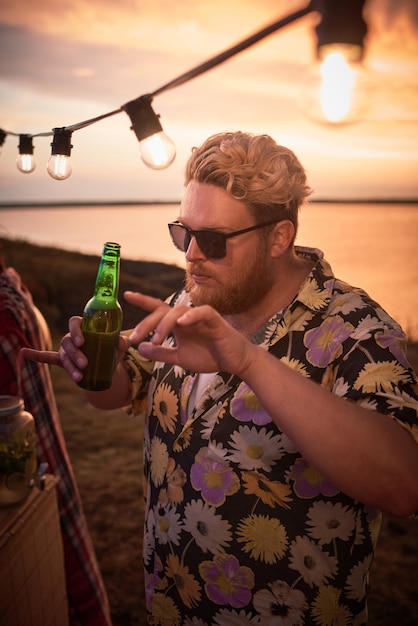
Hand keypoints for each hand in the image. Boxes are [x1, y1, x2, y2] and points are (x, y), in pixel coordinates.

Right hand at [21, 316, 129, 382]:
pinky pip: (47, 357)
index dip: (76, 331)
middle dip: (74, 353)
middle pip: (67, 341)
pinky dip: (36, 355)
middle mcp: (73, 337)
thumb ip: (122, 342)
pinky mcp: (63, 362)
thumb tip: (120, 342)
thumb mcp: (119, 347)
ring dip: (70, 366)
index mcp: (84, 327)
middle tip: (85, 363)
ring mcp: (66, 350)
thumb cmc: (112, 351)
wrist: (108, 368)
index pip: (75, 322)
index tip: (83, 341)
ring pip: (63, 355)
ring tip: (79, 377)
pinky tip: (25, 353)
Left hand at [125, 291, 253, 375]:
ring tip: (156, 339)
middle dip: (146, 323)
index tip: (126, 295)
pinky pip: (202, 312)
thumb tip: (140, 348)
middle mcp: (186, 317)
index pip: (158, 309)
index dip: (143, 301)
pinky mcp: (215, 320)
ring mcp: (200, 316)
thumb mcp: (180, 358)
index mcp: (178, 324)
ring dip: (164, 324)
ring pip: (178, 311)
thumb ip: (161, 353)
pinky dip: (191, 316)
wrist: (234, 362)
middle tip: (134, 337)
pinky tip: (181, 323)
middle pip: (162, 311)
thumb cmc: (210, 356)